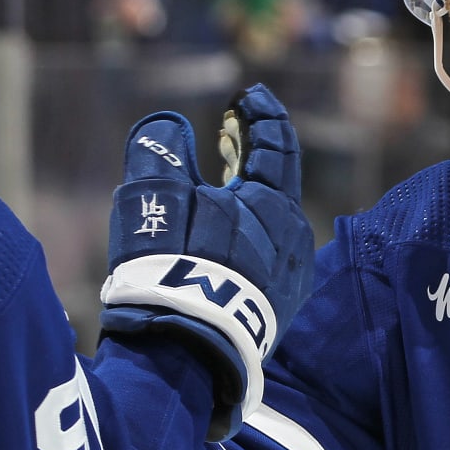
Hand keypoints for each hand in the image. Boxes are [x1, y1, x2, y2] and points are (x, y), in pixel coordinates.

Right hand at [100, 83, 312, 439]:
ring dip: (250, 193)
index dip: (259, 114)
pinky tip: (226, 236)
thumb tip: (166, 123)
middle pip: (278, 181)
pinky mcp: (274, 311)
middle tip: (231, 131)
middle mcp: (294, 238)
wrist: (186, 352)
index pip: (276, 142)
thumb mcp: (155, 196)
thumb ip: (158, 151)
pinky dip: (250, 230)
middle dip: (254, 151)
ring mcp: (289, 278)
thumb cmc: (171, 265)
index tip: (244, 97)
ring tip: (226, 177)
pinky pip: (270, 255)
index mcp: (274, 203)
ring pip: (274, 221)